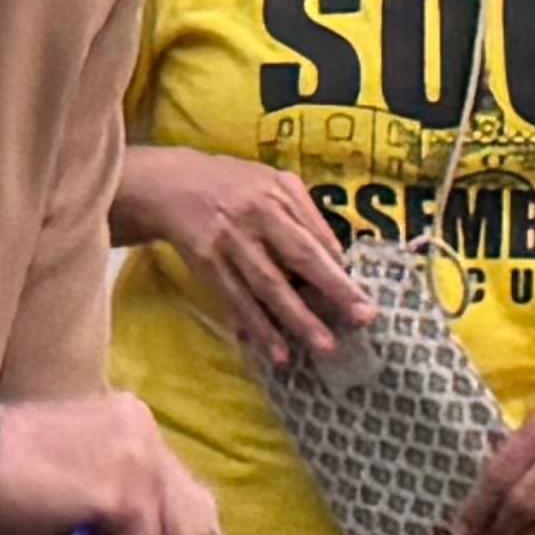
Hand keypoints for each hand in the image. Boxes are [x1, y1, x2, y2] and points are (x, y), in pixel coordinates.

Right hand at [116, 146, 368, 365]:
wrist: (170, 185)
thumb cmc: (234, 183)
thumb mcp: (275, 182)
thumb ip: (307, 215)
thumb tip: (337, 258)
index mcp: (276, 197)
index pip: (314, 238)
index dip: (339, 269)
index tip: (364, 300)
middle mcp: (253, 220)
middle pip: (297, 259)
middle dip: (332, 291)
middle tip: (362, 319)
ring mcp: (228, 245)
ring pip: (266, 287)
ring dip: (295, 319)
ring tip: (323, 346)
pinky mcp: (207, 266)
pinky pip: (235, 301)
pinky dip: (255, 327)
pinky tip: (274, 352)